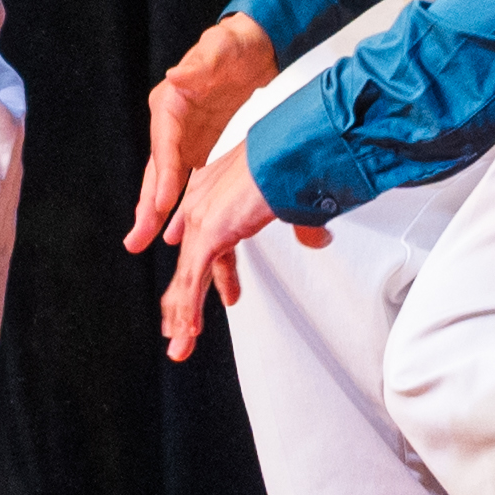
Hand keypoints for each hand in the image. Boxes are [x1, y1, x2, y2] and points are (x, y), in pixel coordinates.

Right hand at [124, 14, 283, 255]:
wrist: (256, 47)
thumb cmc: (235, 44)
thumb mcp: (220, 47)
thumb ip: (200, 63)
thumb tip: (176, 75)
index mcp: (171, 104)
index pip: (164, 146)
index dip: (162, 176)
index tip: (161, 204)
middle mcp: (174, 126)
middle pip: (158, 172)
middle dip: (148, 208)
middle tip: (137, 239)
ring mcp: (188, 141)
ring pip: (171, 185)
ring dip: (162, 215)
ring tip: (152, 244)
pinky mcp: (204, 150)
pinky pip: (193, 185)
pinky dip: (189, 208)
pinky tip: (188, 232)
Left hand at [142, 136, 324, 365]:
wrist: (295, 149)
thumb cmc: (296, 162)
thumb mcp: (298, 203)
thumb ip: (302, 225)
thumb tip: (315, 240)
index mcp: (217, 193)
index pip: (203, 242)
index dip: (203, 273)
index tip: (209, 294)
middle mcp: (202, 204)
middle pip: (188, 263)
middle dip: (184, 301)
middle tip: (179, 329)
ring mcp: (202, 219)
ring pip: (186, 277)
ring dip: (184, 316)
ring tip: (181, 345)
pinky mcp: (209, 232)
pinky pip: (193, 279)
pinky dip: (191, 308)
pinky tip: (189, 330)